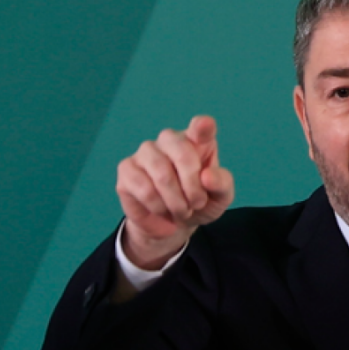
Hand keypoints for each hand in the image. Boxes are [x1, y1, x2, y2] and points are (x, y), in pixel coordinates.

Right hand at [115, 115, 234, 268]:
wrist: (172, 224)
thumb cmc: (198, 203)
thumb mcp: (220, 198)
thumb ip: (221, 184)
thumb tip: (207, 176)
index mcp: (197, 141)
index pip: (201, 127)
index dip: (203, 126)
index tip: (206, 126)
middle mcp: (170, 139)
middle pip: (181, 152)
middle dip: (193, 186)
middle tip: (197, 204)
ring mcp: (146, 151)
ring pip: (162, 174)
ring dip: (176, 201)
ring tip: (181, 210)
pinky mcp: (127, 168)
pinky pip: (144, 189)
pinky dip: (158, 207)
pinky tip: (161, 209)